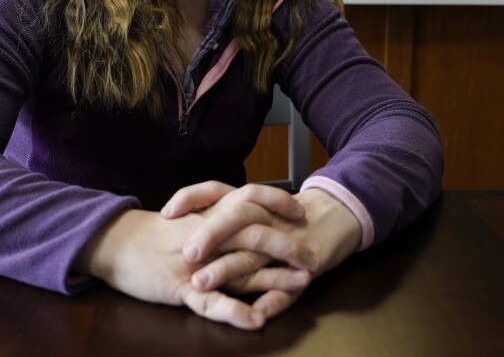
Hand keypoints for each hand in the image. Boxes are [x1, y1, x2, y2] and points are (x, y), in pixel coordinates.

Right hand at [75, 198, 313, 330]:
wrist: (115, 243)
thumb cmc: (153, 233)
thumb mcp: (187, 218)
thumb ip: (215, 218)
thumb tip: (244, 217)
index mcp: (207, 215)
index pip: (249, 199)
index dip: (277, 203)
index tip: (301, 211)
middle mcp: (206, 236)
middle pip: (254, 234)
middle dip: (288, 245)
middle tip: (314, 257)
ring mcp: (195, 263)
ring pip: (240, 268)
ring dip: (273, 277)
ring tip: (302, 286)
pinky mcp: (181, 288)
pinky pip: (211, 302)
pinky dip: (235, 312)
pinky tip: (256, 321)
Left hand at [164, 183, 361, 307]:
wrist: (337, 214)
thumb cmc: (287, 216)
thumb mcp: (255, 207)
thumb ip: (222, 212)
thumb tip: (178, 220)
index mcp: (249, 204)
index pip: (216, 190)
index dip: (191, 198)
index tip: (166, 212)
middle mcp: (265, 219)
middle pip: (237, 217)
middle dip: (210, 234)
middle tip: (186, 252)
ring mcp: (285, 242)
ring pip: (255, 255)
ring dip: (228, 270)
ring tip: (202, 286)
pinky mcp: (305, 267)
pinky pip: (288, 288)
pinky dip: (273, 301)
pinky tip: (257, 314)